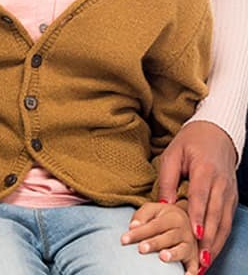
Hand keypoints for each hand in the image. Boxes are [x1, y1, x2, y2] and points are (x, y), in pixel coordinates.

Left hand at [122, 201, 197, 270]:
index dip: (139, 232)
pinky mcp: (194, 257)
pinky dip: (191, 271)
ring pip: (182, 249)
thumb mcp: (152, 209)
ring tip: (163, 257)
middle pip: (168, 237)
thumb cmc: (164, 216)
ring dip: (173, 254)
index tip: (124, 239)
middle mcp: (184, 231)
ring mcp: (190, 244)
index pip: (154, 225)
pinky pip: (194, 265)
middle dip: (154, 243)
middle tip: (141, 248)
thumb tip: (132, 226)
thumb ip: (141, 216)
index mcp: (173, 217)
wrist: (189, 220)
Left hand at [155, 120, 238, 262]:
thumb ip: (167, 180)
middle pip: (215, 214)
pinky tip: (212, 251)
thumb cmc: (190, 143)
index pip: (202, 196)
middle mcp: (221, 183)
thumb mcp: (172, 155)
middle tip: (199, 258)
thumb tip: (163, 206)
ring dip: (216, 243)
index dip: (199, 216)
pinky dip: (221, 238)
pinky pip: (227, 221)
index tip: (195, 233)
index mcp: (205, 170)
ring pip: (224, 222)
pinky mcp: (231, 198)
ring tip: (205, 262)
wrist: (216, 134)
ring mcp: (229, 192)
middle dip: (208, 238)